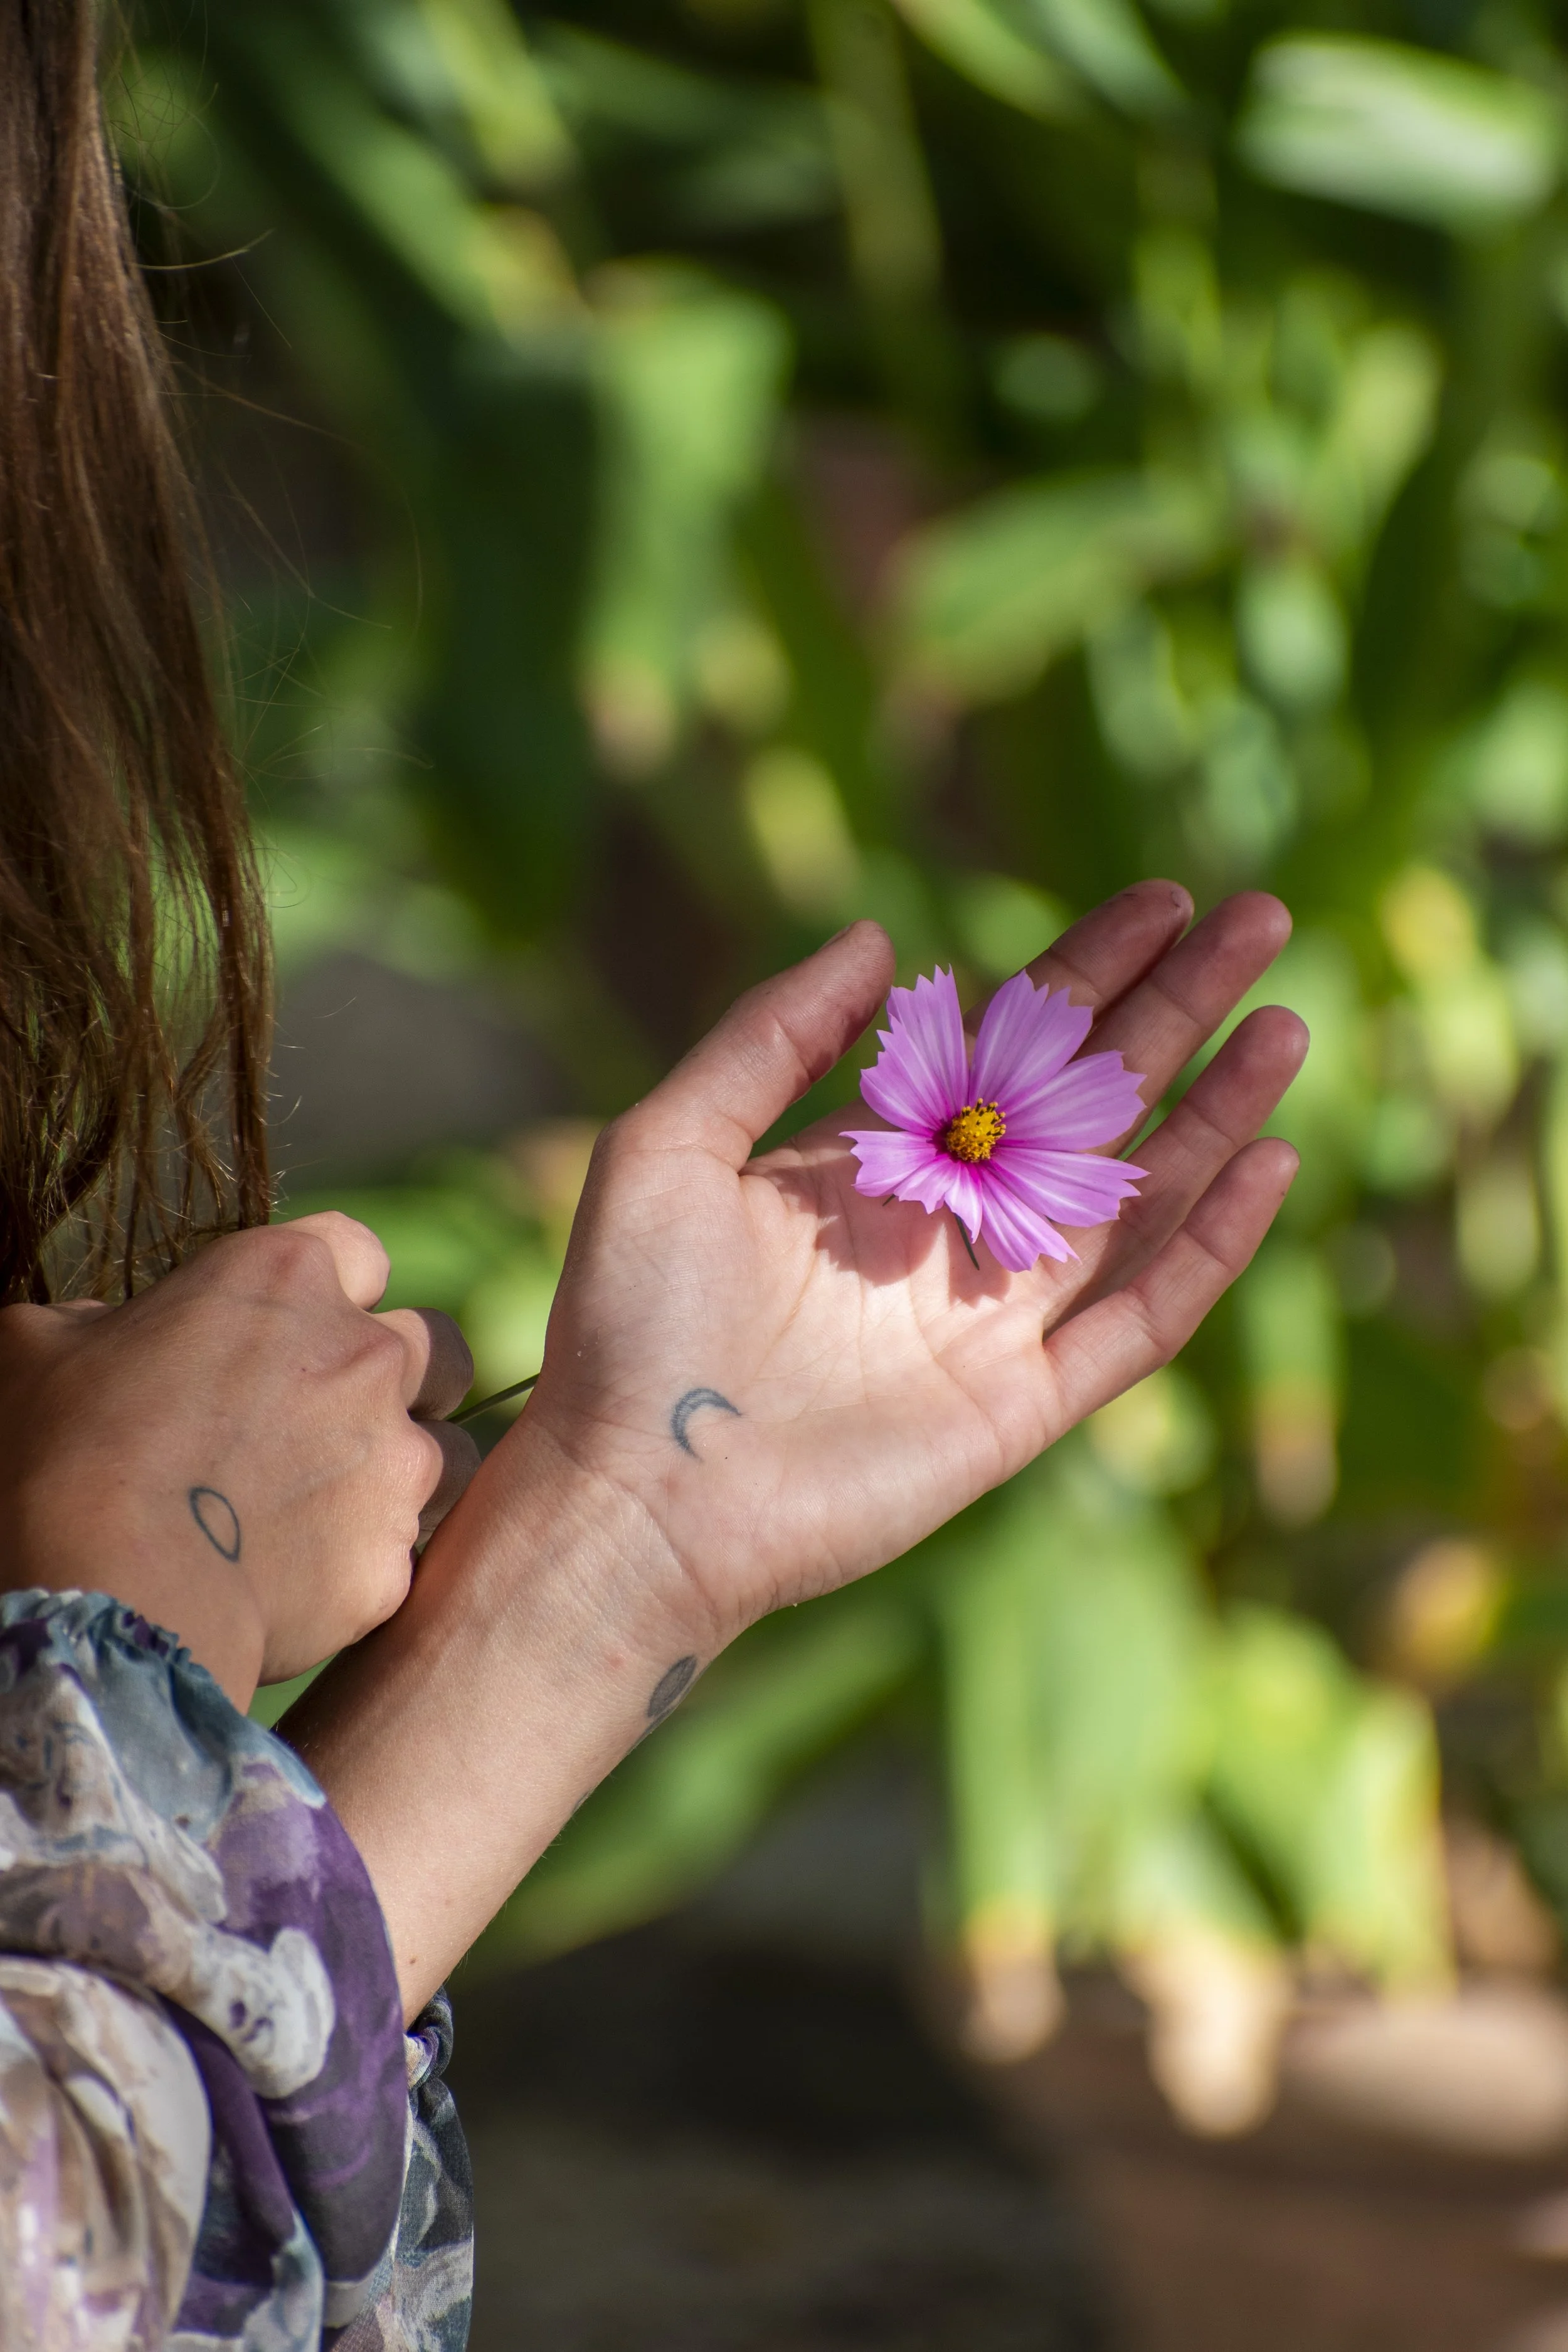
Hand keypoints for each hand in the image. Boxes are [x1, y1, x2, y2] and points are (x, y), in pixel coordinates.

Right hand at [0, 1213, 478, 1703]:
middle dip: (404, 1377)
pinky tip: (305, 1584)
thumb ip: (99, 1323)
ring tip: (331, 1510)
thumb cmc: (63, 1454)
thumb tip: (104, 1333)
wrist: (111, 1592)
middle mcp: (366, 1353)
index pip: (358, 1249)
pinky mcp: (397, 1555)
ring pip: (452, 1449)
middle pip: (437, 1345)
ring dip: (406, 1470)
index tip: (294, 1330)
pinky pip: (406, 1551)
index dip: (334, 1286)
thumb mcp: (41, 1348)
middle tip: (334, 1423)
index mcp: (287, 1276)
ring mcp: (397, 1457)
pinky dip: (366, 1563)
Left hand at [286, 881, 1302, 2014]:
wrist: (628, 1494)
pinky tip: (1264, 1164)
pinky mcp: (1024, 1404)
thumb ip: (770, 1035)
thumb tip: (879, 937)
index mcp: (883, 1160)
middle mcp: (955, 1230)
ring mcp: (999, 1319)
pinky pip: (1140, 1317)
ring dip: (1217, 1113)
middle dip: (1180, 1009)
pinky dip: (1209, 1248)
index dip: (1091, 969)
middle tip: (1261, 920)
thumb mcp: (670, 1143)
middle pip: (1098, 1102)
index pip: (1012, 1043)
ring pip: (1141, 1199)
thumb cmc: (625, 1323)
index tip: (1163, 900)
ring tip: (1284, 1025)